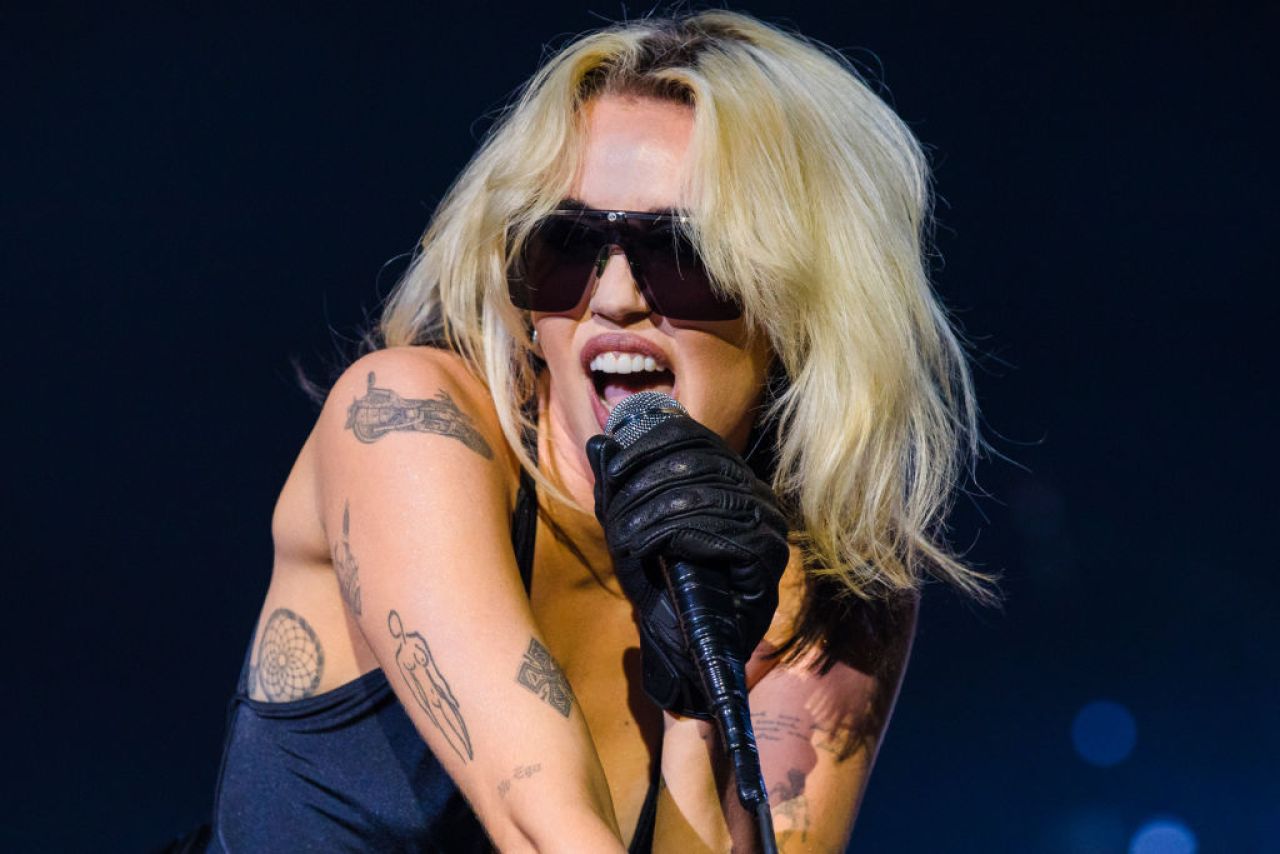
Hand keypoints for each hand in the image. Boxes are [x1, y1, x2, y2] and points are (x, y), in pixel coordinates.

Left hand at [586, 415, 789, 717]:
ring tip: (622, 536)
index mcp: (734, 480)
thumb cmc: (663, 588)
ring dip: (650, 512)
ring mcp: (768, 524)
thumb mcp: (633, 528)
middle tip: (613, 512)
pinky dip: (667, 534)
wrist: (684, 650)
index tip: (614, 467)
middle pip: (698, 463)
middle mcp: (758, 496)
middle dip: (644, 484)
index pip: (698, 438)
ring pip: (701, 495)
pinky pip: (711, 529)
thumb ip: (618, 487)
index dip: (651, 444)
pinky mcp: (765, 555)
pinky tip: (641, 548)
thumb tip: (598, 442)